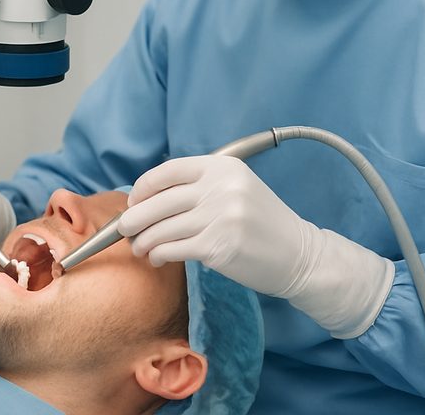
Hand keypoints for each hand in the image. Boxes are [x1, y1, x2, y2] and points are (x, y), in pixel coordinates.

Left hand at [119, 154, 393, 337]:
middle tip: (125, 230)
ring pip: (162, 228)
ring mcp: (220, 217)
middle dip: (134, 218)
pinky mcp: (218, 247)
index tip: (133, 201)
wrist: (299, 256)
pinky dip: (159, 254)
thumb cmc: (263, 224)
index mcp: (223, 167)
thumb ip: (200, 186)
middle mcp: (221, 187)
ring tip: (140, 248)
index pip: (168, 171)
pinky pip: (173, 249)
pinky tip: (157, 258)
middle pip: (159, 201)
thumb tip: (149, 199)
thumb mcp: (237, 189)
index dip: (143, 188)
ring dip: (143, 241)